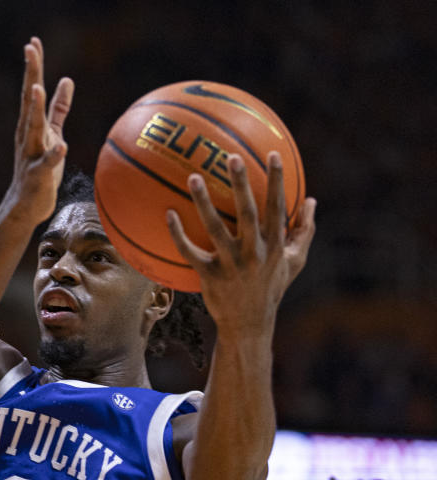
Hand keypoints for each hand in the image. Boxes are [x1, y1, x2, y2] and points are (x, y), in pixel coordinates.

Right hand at [4, 37, 73, 225]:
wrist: (26, 206)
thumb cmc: (40, 169)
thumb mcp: (52, 133)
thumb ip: (59, 108)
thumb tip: (67, 80)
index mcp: (31, 124)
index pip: (32, 89)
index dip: (34, 66)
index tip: (34, 42)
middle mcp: (27, 135)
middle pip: (29, 100)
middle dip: (31, 74)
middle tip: (30, 49)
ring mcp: (31, 154)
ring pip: (33, 128)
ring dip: (34, 109)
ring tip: (36, 88)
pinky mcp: (38, 175)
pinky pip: (47, 163)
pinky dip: (54, 154)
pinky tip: (62, 146)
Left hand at [166, 152, 316, 335]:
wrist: (249, 323)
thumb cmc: (271, 287)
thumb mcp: (294, 261)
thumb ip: (304, 230)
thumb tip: (312, 200)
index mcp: (275, 245)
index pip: (277, 207)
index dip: (277, 180)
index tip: (273, 154)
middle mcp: (254, 253)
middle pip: (248, 212)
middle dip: (241, 184)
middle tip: (231, 156)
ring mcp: (231, 264)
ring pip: (216, 228)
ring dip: (204, 202)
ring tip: (194, 176)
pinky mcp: (210, 276)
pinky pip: (191, 251)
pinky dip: (178, 234)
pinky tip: (168, 213)